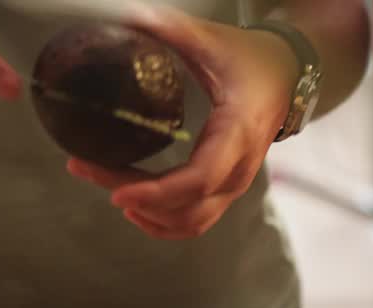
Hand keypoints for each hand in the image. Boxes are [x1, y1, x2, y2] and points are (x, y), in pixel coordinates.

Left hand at [67, 6, 299, 240]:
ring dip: (148, 214)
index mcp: (237, 134)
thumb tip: (129, 15)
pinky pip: (197, 220)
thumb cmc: (250, 59)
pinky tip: (135, 209)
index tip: (118, 192)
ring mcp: (235, 183)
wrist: (285, 75)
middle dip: (136, 198)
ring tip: (106, 186)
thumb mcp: (214, 41)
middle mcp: (240, 168)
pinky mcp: (226, 187)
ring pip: (192, 221)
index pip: (199, 180)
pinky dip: (165, 223)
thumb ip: (173, 29)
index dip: (157, 192)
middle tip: (87, 169)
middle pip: (187, 206)